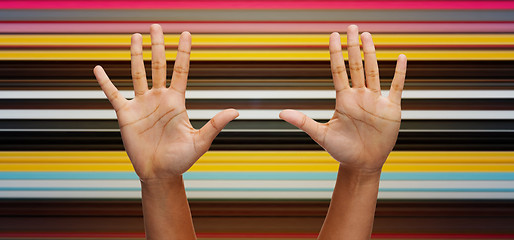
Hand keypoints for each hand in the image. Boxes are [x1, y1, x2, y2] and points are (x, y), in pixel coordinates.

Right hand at [94, 24, 238, 179]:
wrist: (159, 174)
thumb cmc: (181, 160)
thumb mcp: (200, 142)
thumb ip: (215, 125)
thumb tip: (235, 111)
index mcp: (176, 101)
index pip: (180, 71)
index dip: (183, 52)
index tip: (185, 33)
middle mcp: (159, 98)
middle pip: (158, 66)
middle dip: (158, 46)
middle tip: (156, 26)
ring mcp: (142, 104)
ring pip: (138, 74)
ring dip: (136, 55)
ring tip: (135, 36)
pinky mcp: (126, 115)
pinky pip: (113, 94)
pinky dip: (105, 82)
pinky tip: (97, 68)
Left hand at [280, 25, 406, 172]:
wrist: (362, 164)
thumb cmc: (341, 150)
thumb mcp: (321, 135)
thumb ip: (303, 122)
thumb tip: (281, 112)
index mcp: (343, 99)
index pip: (338, 71)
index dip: (336, 53)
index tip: (333, 35)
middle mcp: (359, 96)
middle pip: (356, 66)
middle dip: (353, 46)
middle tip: (352, 26)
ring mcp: (375, 100)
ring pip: (374, 71)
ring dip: (371, 54)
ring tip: (368, 36)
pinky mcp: (391, 109)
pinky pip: (397, 87)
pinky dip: (400, 74)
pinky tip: (401, 58)